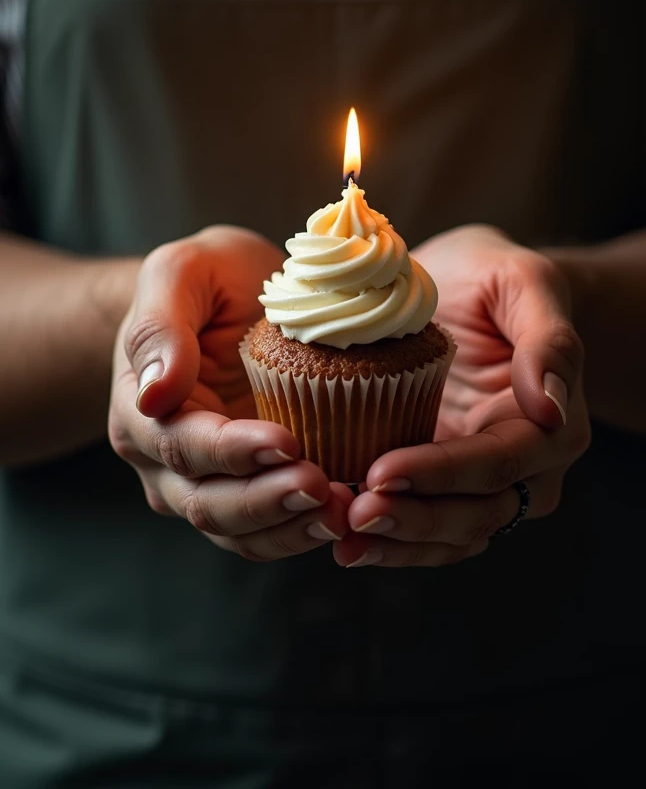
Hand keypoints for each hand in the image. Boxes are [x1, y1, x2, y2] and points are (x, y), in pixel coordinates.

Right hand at [109, 226, 352, 558]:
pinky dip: (301, 532)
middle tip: (321, 487)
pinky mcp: (246, 492)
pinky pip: (265, 532)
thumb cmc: (206, 279)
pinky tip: (343, 518)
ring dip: (288, 528)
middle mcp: (163, 459)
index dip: (233, 451)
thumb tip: (154, 392)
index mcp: (142, 407)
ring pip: (236, 531)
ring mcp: (203, 483)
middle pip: (206, 502)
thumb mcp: (181, 272)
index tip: (286, 443)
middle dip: (265, 501)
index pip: (182, 444)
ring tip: (340, 512)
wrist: (228, 298)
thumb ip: (161, 326)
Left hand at [334, 225, 589, 567]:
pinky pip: (426, 532)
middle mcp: (528, 468)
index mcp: (552, 424)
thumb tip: (550, 407)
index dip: (440, 474)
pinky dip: (388, 542)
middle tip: (351, 514)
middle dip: (413, 520)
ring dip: (396, 543)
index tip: (381, 473)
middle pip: (476, 514)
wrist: (472, 289)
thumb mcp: (524, 281)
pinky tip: (343, 539)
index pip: (497, 462)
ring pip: (450, 537)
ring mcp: (485, 485)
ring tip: (339, 536)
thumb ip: (548, 339)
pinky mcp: (446, 488)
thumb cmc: (497, 278)